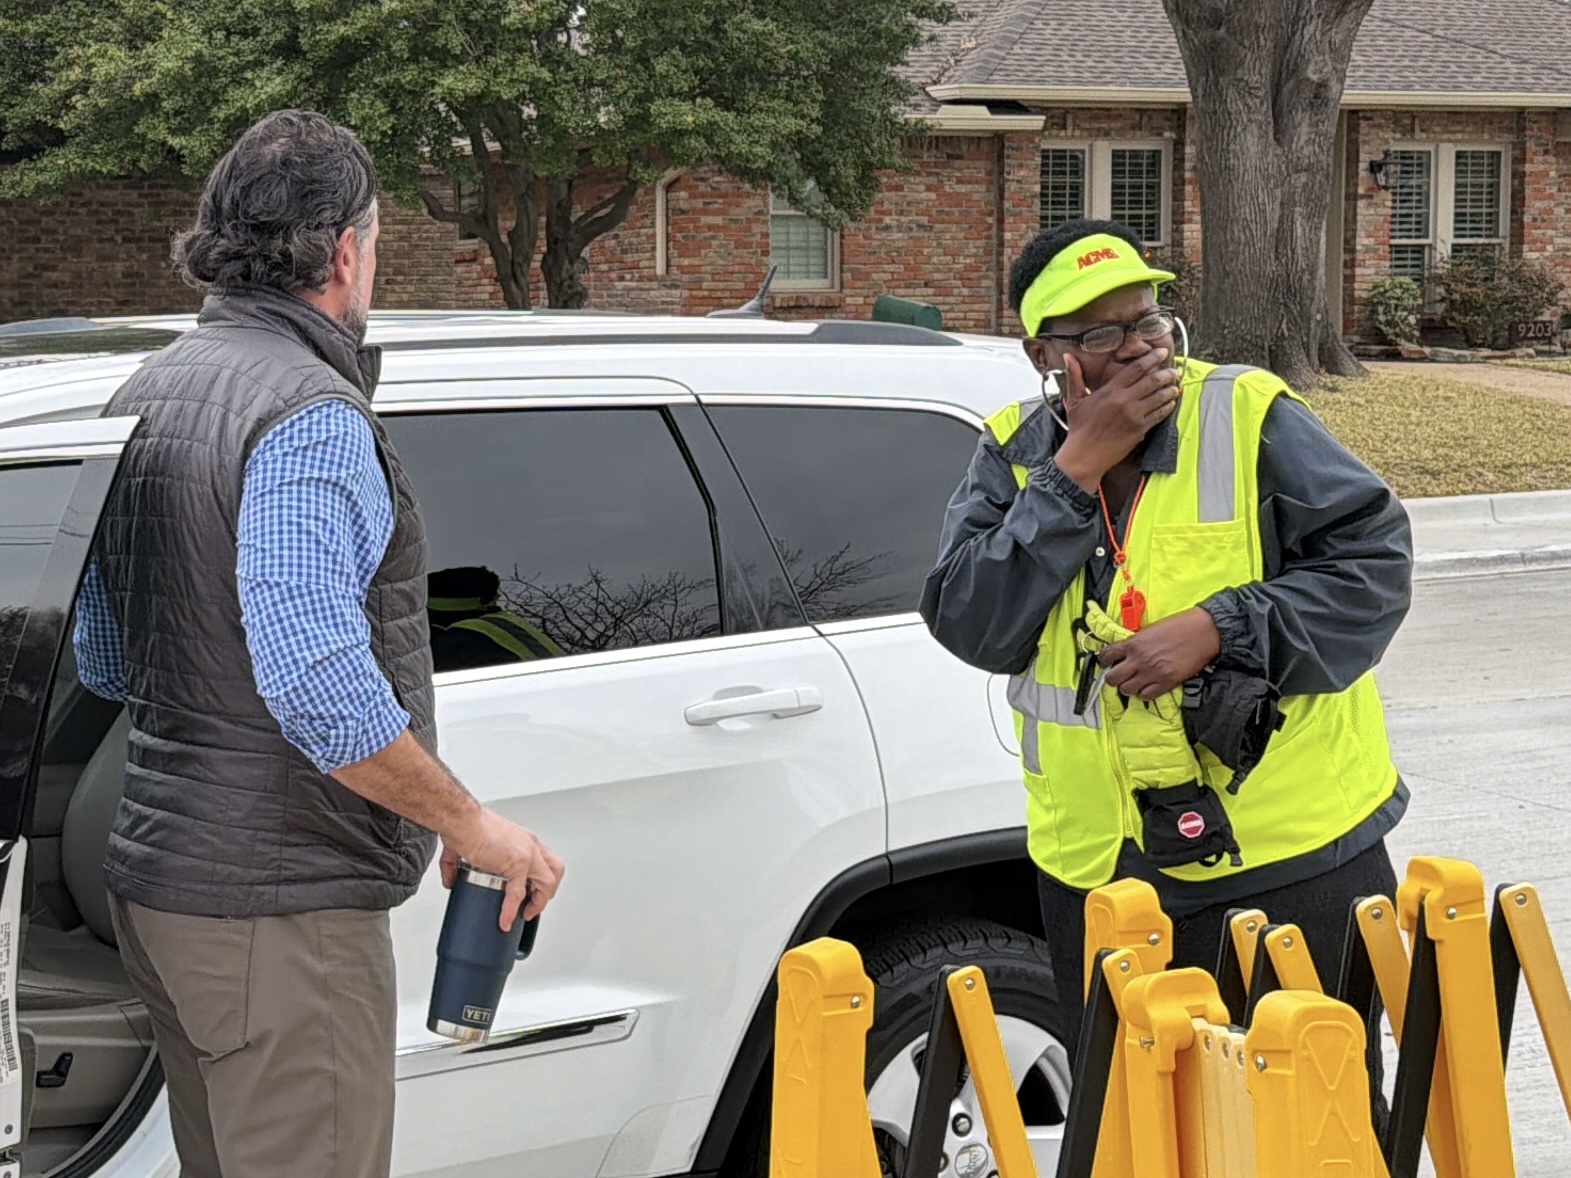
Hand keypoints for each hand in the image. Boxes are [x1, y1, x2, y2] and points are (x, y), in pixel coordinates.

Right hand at [441, 808, 564, 930]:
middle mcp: (530, 845)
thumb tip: (451, 879)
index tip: (530, 893)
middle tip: (535, 904)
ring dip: (539, 902)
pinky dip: (511, 910)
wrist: (461, 820)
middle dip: (548, 890)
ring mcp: (527, 854)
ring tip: (527, 914)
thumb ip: (457, 863)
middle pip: (555, 870)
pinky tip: (505, 920)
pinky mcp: (517, 864)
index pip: (543, 861)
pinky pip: (519, 893)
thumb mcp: (468, 845)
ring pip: (548, 882)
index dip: (539, 880)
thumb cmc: (466, 825)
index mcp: (523, 840)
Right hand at [1052, 350, 1181, 491]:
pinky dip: (1167, 407)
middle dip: (1167, 373)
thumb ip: (1075, 376)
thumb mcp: (1075, 400)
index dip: (1151, 358)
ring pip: (1159, 397)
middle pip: (1152, 381)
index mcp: (1110, 391)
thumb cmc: (1078, 428)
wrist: (1084, 456)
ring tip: (1176, 384)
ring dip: (1170, 389)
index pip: (1136, 369)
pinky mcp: (1140, 430)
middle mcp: (1124, 401)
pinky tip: (1172, 402)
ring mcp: (1134, 416)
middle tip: (1175, 369)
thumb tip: (1068, 356)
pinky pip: (1159, 415)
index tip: (1161, 352)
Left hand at [1099, 608, 1219, 700]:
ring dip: (1128, 687)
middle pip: (1112, 678)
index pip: (1106, 656)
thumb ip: (1136, 643)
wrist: (1203, 632)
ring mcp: (1152, 673)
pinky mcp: (1166, 683)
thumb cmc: (1179, 626)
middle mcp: (1139, 660)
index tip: (1108, 662)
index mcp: (1133, 643)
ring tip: (1135, 682)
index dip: (1105, 660)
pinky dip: (1144, 693)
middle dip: (1113, 678)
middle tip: (1120, 675)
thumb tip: (1126, 653)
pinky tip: (1147, 687)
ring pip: (1126, 690)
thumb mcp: (1150, 630)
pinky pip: (1146, 696)